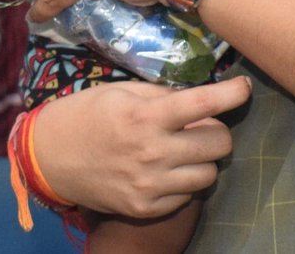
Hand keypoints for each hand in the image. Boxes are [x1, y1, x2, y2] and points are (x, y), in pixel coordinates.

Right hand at [32, 78, 251, 218]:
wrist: (49, 157)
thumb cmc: (86, 115)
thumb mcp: (121, 93)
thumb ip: (163, 96)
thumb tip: (200, 99)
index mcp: (146, 116)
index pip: (205, 103)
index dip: (234, 93)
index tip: (244, 87)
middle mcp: (153, 151)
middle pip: (220, 142)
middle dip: (217, 129)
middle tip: (200, 125)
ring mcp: (150, 184)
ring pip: (210, 173)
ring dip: (204, 158)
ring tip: (183, 149)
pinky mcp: (145, 207)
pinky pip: (188, 195)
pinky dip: (185, 181)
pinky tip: (166, 170)